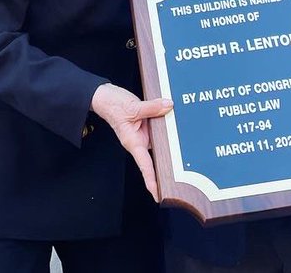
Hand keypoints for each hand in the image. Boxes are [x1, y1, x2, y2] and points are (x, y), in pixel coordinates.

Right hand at [90, 82, 172, 201]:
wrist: (106, 96)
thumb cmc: (112, 105)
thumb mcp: (132, 106)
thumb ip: (151, 107)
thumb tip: (168, 106)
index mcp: (132, 142)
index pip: (144, 165)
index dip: (151, 181)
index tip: (158, 194)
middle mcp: (139, 141)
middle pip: (154, 159)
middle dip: (165, 170)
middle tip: (180, 183)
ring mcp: (144, 134)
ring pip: (160, 143)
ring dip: (171, 147)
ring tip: (185, 156)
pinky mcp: (148, 126)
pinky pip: (160, 130)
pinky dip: (168, 130)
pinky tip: (178, 128)